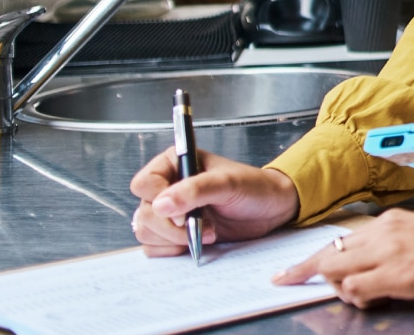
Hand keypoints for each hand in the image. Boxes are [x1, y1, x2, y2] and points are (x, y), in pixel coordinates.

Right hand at [129, 149, 300, 255]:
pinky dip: (172, 250)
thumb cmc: (253, 188)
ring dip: (174, 239)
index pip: (143, 184)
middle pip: (143, 213)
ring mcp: (169, 211)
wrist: (270, 209)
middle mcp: (167, 186)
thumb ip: (195, 190)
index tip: (184, 214)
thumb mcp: (227, 183)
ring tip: (207, 233)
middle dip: (172, 227)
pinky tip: (196, 243)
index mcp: (174, 164)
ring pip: (146, 232)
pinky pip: (154, 247)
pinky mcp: (174, 232)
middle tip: (202, 227)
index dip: (158, 201)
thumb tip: (160, 204)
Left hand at [274, 208, 413, 306]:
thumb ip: (396, 248)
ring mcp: (389, 252)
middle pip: (327, 255)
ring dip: (341, 290)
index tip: (289, 271)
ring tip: (366, 299)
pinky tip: (375, 301)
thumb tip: (373, 268)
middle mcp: (384, 231)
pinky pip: (355, 290)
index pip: (339, 241)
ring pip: (336, 272)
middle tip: (286, 283)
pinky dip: (356, 299)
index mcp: (391, 221)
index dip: (311, 260)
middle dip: (305, 274)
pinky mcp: (399, 274)